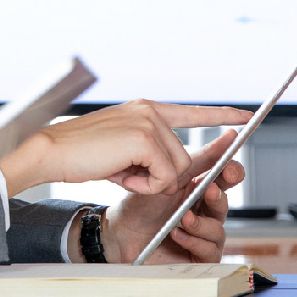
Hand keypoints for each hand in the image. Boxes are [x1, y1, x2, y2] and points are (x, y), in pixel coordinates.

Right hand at [0, 99, 251, 196]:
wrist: (51, 152)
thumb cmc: (80, 156)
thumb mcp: (122, 153)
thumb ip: (150, 155)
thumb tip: (174, 176)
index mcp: (146, 109)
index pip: (193, 112)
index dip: (221, 116)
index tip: (245, 117)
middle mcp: (152, 111)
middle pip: (183, 158)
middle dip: (160, 178)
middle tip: (127, 176)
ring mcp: (149, 122)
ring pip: (176, 170)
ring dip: (150, 183)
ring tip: (120, 174)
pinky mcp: (145, 138)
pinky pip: (165, 177)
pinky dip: (144, 186)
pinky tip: (121, 176)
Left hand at [98, 129, 244, 263]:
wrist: (121, 232)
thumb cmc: (142, 205)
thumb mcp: (170, 177)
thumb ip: (201, 159)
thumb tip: (229, 137)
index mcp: (201, 188)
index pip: (227, 178)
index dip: (232, 173)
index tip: (228, 169)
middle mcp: (205, 211)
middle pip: (225, 204)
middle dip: (218, 197)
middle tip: (208, 191)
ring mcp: (203, 234)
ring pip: (218, 230)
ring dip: (201, 223)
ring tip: (183, 218)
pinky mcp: (197, 256)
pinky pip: (209, 251)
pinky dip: (194, 241)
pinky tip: (177, 234)